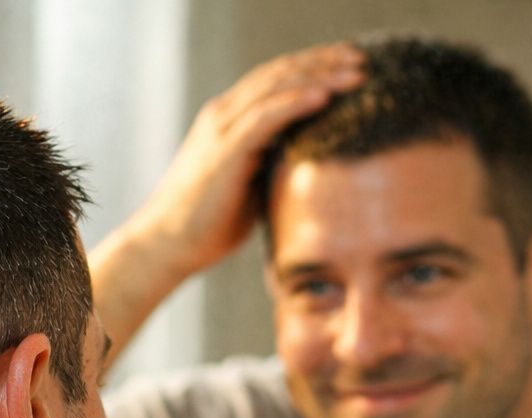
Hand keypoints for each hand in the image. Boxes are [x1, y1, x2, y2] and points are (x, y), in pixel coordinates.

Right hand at [129, 44, 362, 278]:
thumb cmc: (209, 224)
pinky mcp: (225, 151)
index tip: (350, 67)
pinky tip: (325, 96)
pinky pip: (265, 115)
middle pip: (280, 72)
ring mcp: (222, 130)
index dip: (314, 68)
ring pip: (276, 87)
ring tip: (356, 73)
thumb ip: (274, 165)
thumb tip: (313, 166)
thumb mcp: (250, 185)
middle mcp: (224, 115)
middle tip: (362, 58)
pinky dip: (296, 102)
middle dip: (324, 62)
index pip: (276, 80)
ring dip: (319, 76)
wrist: (168, 245)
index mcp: (229, 121)